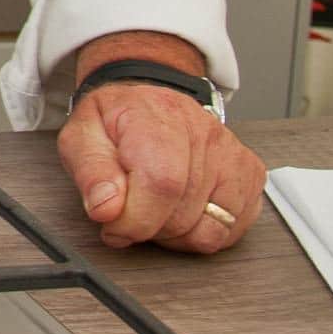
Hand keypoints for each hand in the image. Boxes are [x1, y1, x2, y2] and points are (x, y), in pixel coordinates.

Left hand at [55, 45, 266, 254]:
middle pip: (183, 215)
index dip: (134, 220)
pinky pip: (233, 230)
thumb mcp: (82, 135)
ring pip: (211, 230)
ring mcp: (232, 155)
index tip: (113, 225)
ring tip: (157, 209)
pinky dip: (203, 232)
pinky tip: (183, 210)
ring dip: (176, 235)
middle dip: (149, 229)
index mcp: (159, 119)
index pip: (161, 184)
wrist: (149, 98)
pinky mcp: (250, 175)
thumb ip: (91, 173)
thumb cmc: (117, 120)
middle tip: (131, 209)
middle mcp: (204, 134)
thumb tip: (106, 209)